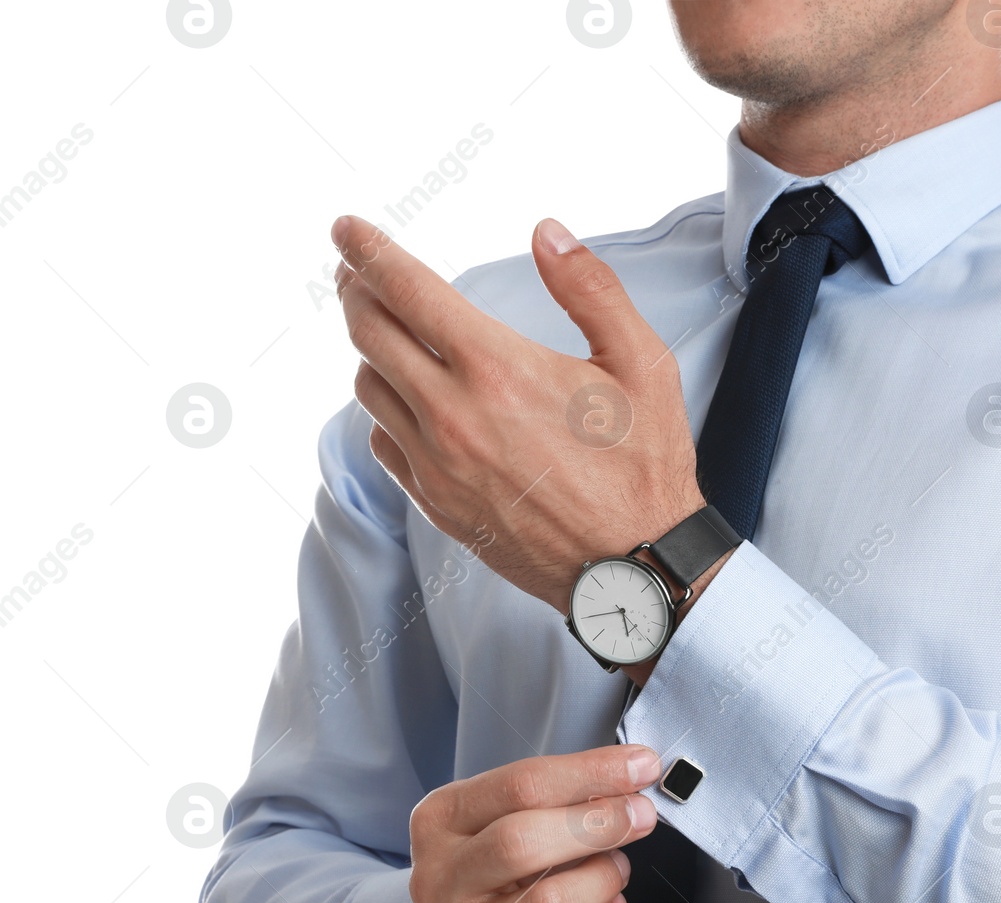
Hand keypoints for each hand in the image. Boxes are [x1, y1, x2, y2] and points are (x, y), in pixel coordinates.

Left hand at [331, 213, 704, 612]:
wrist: (635, 568)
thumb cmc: (646, 467)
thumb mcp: (643, 365)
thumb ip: (592, 289)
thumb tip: (547, 233)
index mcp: (498, 370)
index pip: (406, 290)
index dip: (368, 249)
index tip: (346, 227)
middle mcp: (453, 415)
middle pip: (368, 333)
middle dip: (355, 289)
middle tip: (356, 271)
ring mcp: (438, 465)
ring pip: (369, 388)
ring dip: (370, 350)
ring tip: (384, 331)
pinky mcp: (437, 504)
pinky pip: (384, 443)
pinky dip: (385, 411)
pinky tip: (407, 400)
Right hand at [406, 744, 662, 902]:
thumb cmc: (493, 872)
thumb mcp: (504, 819)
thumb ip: (557, 798)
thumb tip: (629, 779)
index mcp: (441, 820)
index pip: (520, 785)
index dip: (591, 772)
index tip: (642, 766)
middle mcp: (441, 879)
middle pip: (522, 842)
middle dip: (597, 824)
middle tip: (641, 815)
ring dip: (603, 879)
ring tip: (615, 869)